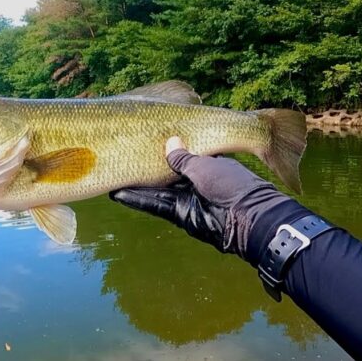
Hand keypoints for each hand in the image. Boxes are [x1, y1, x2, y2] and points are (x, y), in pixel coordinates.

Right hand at [110, 137, 307, 262]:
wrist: (247, 219)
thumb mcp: (204, 165)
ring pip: (157, 190)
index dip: (163, 149)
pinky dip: (139, 200)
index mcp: (206, 163)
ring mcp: (186, 198)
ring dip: (136, 185)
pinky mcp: (179, 215)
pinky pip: (156, 205)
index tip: (143, 142)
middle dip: (145, 167)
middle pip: (165, 173)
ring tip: (113, 175)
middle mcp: (195, 180)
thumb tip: (169, 142)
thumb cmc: (231, 184)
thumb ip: (183, 157)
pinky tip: (119, 194)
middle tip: (121, 158)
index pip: (180, 154)